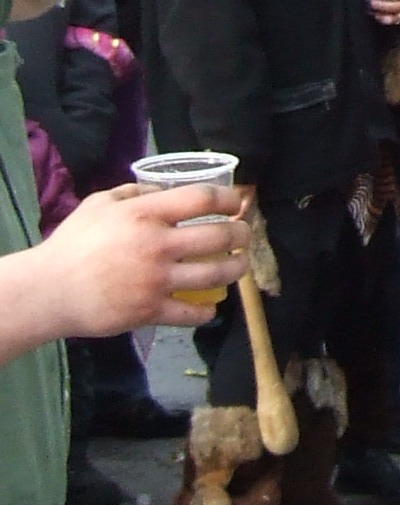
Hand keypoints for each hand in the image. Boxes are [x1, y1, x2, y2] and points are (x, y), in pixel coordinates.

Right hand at [31, 184, 247, 334]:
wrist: (50, 291)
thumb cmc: (73, 244)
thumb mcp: (100, 204)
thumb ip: (135, 193)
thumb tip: (165, 191)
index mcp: (145, 215)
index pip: (202, 200)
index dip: (228, 199)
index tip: (237, 203)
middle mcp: (157, 246)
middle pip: (219, 236)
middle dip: (242, 234)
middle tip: (244, 235)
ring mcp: (156, 281)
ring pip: (215, 275)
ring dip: (236, 269)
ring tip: (239, 265)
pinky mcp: (150, 311)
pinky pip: (192, 313)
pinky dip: (208, 311)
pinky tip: (212, 306)